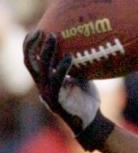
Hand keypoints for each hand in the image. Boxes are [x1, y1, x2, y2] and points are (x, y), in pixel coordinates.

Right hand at [22, 31, 113, 150]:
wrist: (93, 122)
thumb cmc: (87, 99)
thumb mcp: (80, 77)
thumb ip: (75, 64)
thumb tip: (81, 45)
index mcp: (44, 80)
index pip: (31, 59)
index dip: (30, 45)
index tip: (37, 30)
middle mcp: (42, 86)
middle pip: (30, 61)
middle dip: (33, 45)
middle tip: (42, 30)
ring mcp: (47, 95)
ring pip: (41, 69)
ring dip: (46, 52)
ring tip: (54, 37)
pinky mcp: (56, 102)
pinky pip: (56, 82)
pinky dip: (62, 68)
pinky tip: (69, 57)